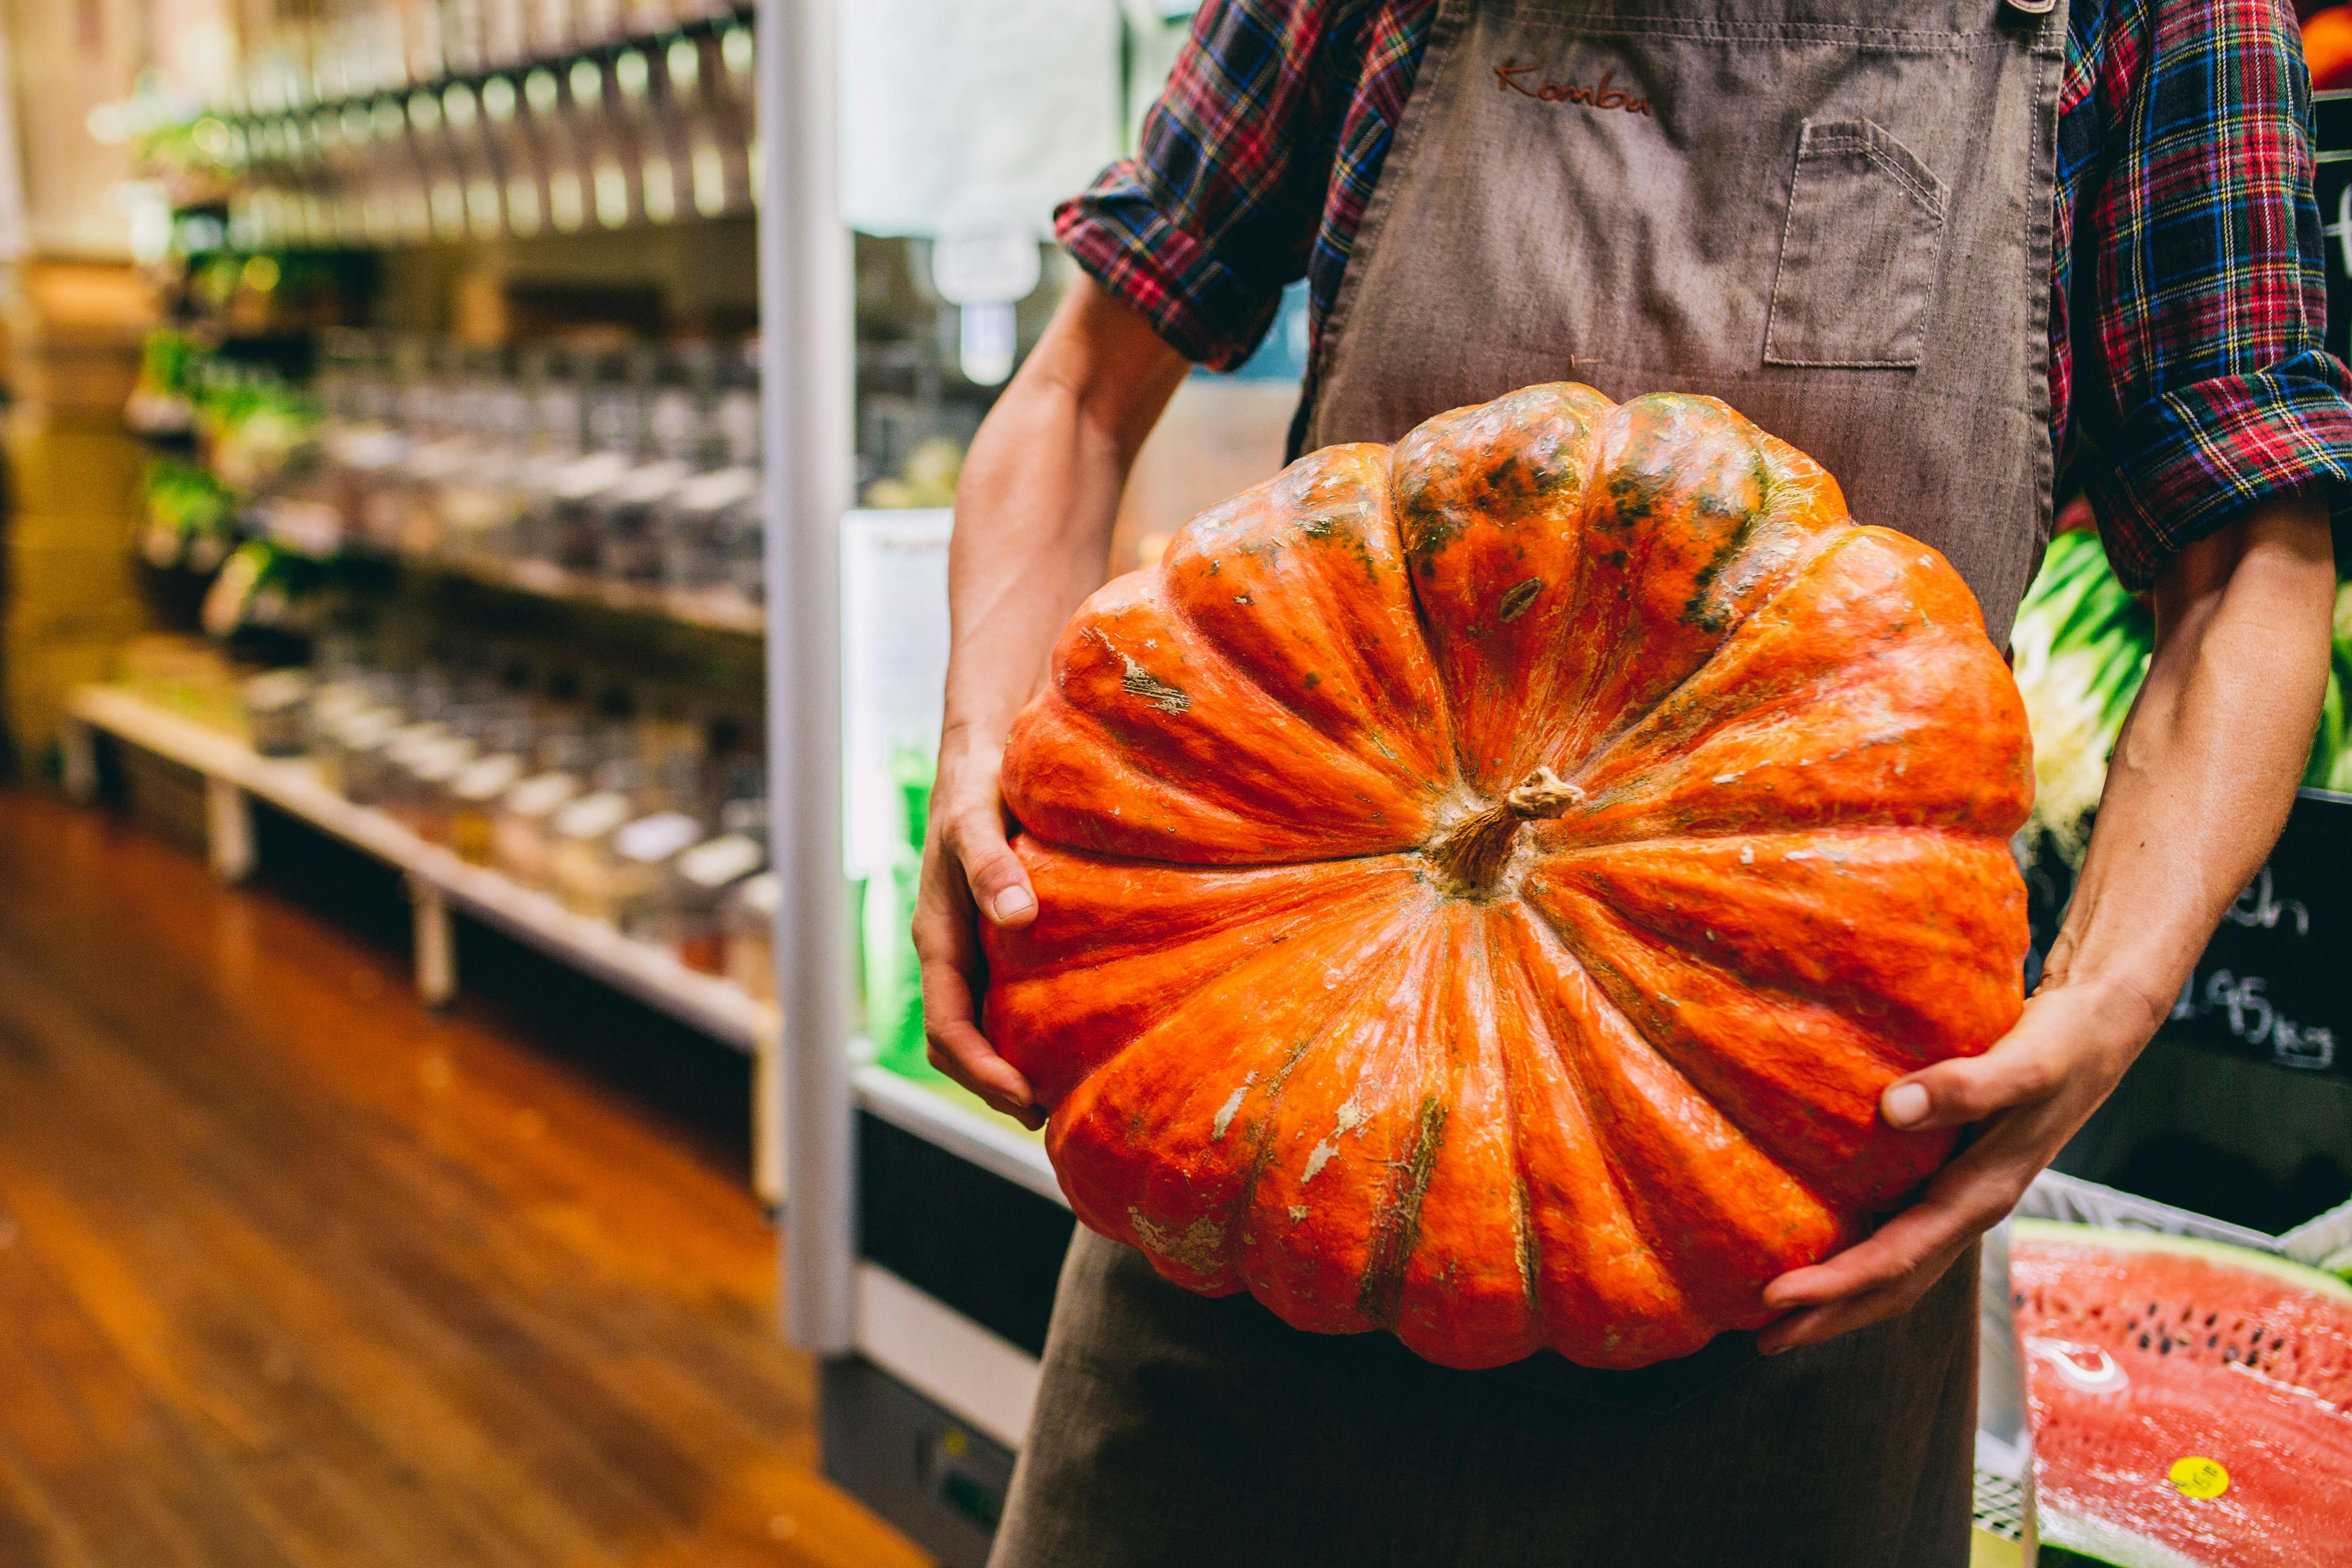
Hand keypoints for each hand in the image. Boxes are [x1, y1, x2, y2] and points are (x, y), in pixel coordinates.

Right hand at [912, 729, 1046, 1128]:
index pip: (947, 1027)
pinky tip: (1083, 1031)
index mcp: (937, 935)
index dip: (981, 1072)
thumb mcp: (976, 817)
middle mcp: (955, 947)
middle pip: (963, 1039)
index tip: (1025, 1099)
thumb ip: (990, 865)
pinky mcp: (1006, 929)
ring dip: (1015, 1060)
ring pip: (987, 1020)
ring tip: (1067, 1089)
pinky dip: (1035, 1023)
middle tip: (1053, 1113)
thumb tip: (1018, 916)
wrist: (986, 744)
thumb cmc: (976, 779)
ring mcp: (979, 942)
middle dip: (997, 1083)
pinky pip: (1013, 991)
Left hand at [1754, 973, 2163, 1353]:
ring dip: (1840, 1298)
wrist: (2097, 1035)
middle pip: (1894, 1284)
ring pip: (1896, 1267)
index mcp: (1982, 1195)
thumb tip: (1894, 1109)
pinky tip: (1818, 1252)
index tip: (1774, 1297)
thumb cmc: (2062, 1048)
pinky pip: (1898, 1233)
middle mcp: (1969, 1209)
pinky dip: (1856, 1257)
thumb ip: (1967, 1087)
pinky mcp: (1951, 1179)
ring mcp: (1961, 1199)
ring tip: (1778, 1317)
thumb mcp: (2023, 1064)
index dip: (1837, 1284)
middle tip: (1761, 1339)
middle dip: (1830, 1316)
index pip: (1899, 1259)